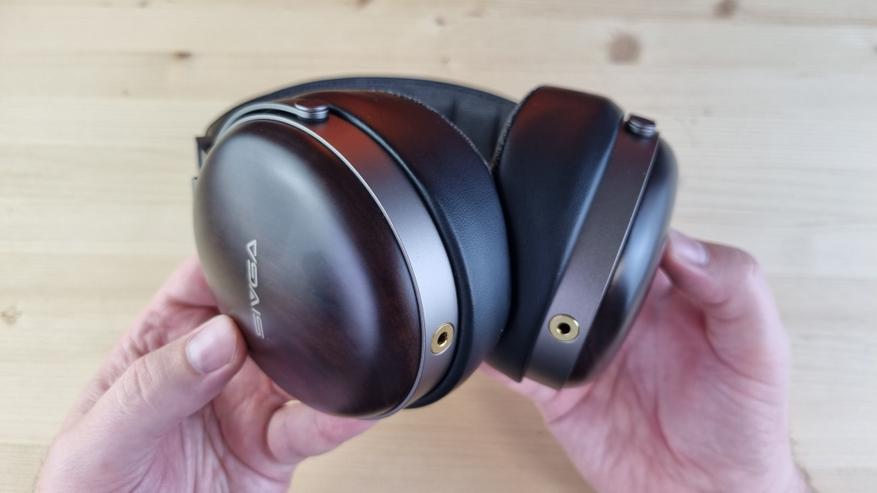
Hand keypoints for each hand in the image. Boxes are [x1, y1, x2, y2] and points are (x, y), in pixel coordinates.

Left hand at [37, 258, 371, 491]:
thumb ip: (152, 387)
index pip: (199, 285)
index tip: (255, 266)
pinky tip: (353, 404)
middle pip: (260, 319)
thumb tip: (213, 339)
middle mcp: (211, 372)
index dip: (229, 267)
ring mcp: (246, 408)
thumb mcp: (99, 438)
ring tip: (337, 354)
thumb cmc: (89, 491)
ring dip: (321, 358)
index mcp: (159, 347)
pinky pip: (314, 427)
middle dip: (288, 307)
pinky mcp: (273, 451)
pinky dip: (340, 415)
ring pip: (298, 368)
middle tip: (299, 315)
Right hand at [487, 231, 809, 491]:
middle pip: (573, 267)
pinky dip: (497, 354)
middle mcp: (621, 315)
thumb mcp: (759, 349)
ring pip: (536, 309)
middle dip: (552, 256)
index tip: (605, 220)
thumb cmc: (743, 422)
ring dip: (518, 297)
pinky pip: (518, 366)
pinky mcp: (558, 392)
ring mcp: (585, 351)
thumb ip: (735, 289)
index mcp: (668, 290)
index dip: (616, 223)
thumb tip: (684, 245)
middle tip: (546, 257)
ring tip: (510, 290)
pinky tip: (488, 342)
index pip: (632, 238)